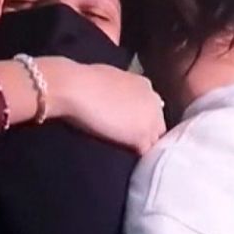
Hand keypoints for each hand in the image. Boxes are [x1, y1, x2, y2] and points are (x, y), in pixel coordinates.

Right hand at [42, 58, 165, 154]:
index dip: (139, 121)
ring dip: (139, 146)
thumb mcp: (108, 78)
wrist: (76, 88)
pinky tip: (121, 154)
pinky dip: (135, 155)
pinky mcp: (141, 137)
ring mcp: (150, 120)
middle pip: (156, 126)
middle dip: (143, 133)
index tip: (127, 126)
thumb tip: (116, 102)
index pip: (151, 110)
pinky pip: (144, 153)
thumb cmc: (83, 81)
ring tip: (121, 148)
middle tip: (123, 140)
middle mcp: (153, 102)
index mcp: (145, 86)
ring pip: (153, 141)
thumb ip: (120, 93)